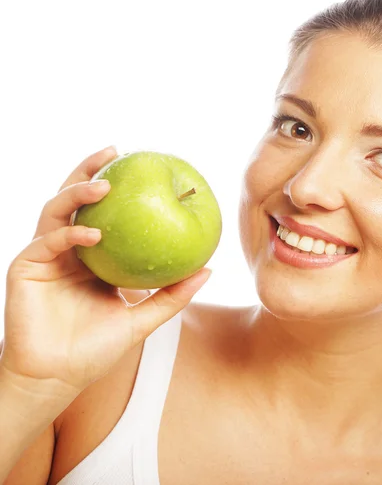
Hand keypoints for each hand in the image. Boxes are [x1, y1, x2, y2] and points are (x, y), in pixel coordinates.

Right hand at [0, 145, 210, 396]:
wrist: (58, 376)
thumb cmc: (97, 350)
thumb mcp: (142, 318)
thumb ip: (172, 295)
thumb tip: (208, 269)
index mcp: (93, 258)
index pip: (103, 211)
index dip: (117, 186)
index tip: (142, 166)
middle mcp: (69, 250)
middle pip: (75, 199)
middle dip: (90, 170)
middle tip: (115, 151)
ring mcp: (46, 256)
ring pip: (56, 210)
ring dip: (78, 192)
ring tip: (105, 184)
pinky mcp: (26, 267)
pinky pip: (47, 241)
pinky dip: (70, 233)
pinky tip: (93, 232)